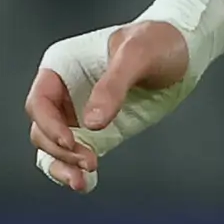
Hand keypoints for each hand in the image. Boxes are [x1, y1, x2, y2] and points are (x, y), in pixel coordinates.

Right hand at [23, 20, 193, 193]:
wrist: (184, 50)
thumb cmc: (157, 40)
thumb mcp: (136, 56)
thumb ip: (112, 87)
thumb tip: (92, 123)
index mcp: (62, 67)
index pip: (39, 102)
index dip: (49, 125)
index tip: (70, 142)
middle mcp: (65, 92)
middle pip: (42, 130)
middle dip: (60, 150)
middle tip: (89, 161)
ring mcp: (79, 113)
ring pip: (54, 148)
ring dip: (63, 167)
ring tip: (81, 182)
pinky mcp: (99, 131)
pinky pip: (77, 155)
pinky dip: (77, 170)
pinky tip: (89, 182)